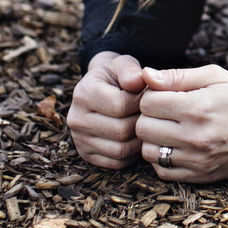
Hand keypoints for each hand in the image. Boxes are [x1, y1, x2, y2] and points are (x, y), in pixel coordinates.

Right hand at [66, 51, 145, 168]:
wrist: (102, 88)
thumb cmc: (116, 76)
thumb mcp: (122, 64)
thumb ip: (130, 70)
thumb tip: (139, 80)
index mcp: (84, 93)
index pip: (120, 105)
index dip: (141, 102)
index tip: (148, 96)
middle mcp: (76, 119)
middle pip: (121, 131)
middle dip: (141, 122)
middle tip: (150, 114)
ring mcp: (79, 140)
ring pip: (120, 150)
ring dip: (139, 140)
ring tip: (145, 125)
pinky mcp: (87, 155)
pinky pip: (117, 163)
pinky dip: (132, 154)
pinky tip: (136, 138)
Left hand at [136, 65, 227, 182]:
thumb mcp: (216, 76)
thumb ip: (178, 76)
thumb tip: (145, 75)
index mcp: (198, 108)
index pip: (147, 103)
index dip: (152, 95)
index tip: (165, 94)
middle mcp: (195, 137)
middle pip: (143, 128)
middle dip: (149, 116)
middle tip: (166, 110)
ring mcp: (197, 160)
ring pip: (148, 152)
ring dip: (154, 138)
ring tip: (171, 128)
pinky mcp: (201, 176)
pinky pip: (163, 171)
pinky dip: (163, 158)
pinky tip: (178, 145)